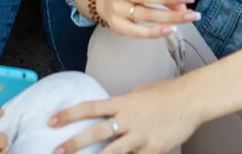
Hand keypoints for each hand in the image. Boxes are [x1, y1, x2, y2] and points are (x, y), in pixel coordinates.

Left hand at [48, 77, 202, 153]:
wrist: (191, 99)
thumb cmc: (165, 94)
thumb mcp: (137, 93)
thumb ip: (121, 104)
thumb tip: (107, 111)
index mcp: (122, 102)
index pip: (89, 108)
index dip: (68, 114)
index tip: (50, 121)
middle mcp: (128, 119)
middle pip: (96, 132)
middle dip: (74, 143)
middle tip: (56, 150)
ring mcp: (140, 135)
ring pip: (112, 152)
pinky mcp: (153, 149)